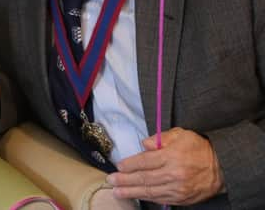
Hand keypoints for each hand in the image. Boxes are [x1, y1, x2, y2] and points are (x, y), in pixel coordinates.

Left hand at [106, 127, 223, 204]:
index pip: (144, 161)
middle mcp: (174, 174)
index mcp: (172, 156)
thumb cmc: (199, 148)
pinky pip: (160, 199)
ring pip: (150, 191)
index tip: (119, 166)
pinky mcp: (182, 198)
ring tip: (117, 191)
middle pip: (144, 178)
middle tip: (111, 180)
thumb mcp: (181, 134)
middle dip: (125, 180)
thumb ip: (161, 138)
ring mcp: (178, 188)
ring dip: (131, 192)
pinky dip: (147, 197)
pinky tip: (136, 196)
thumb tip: (144, 144)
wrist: (222, 167)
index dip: (129, 164)